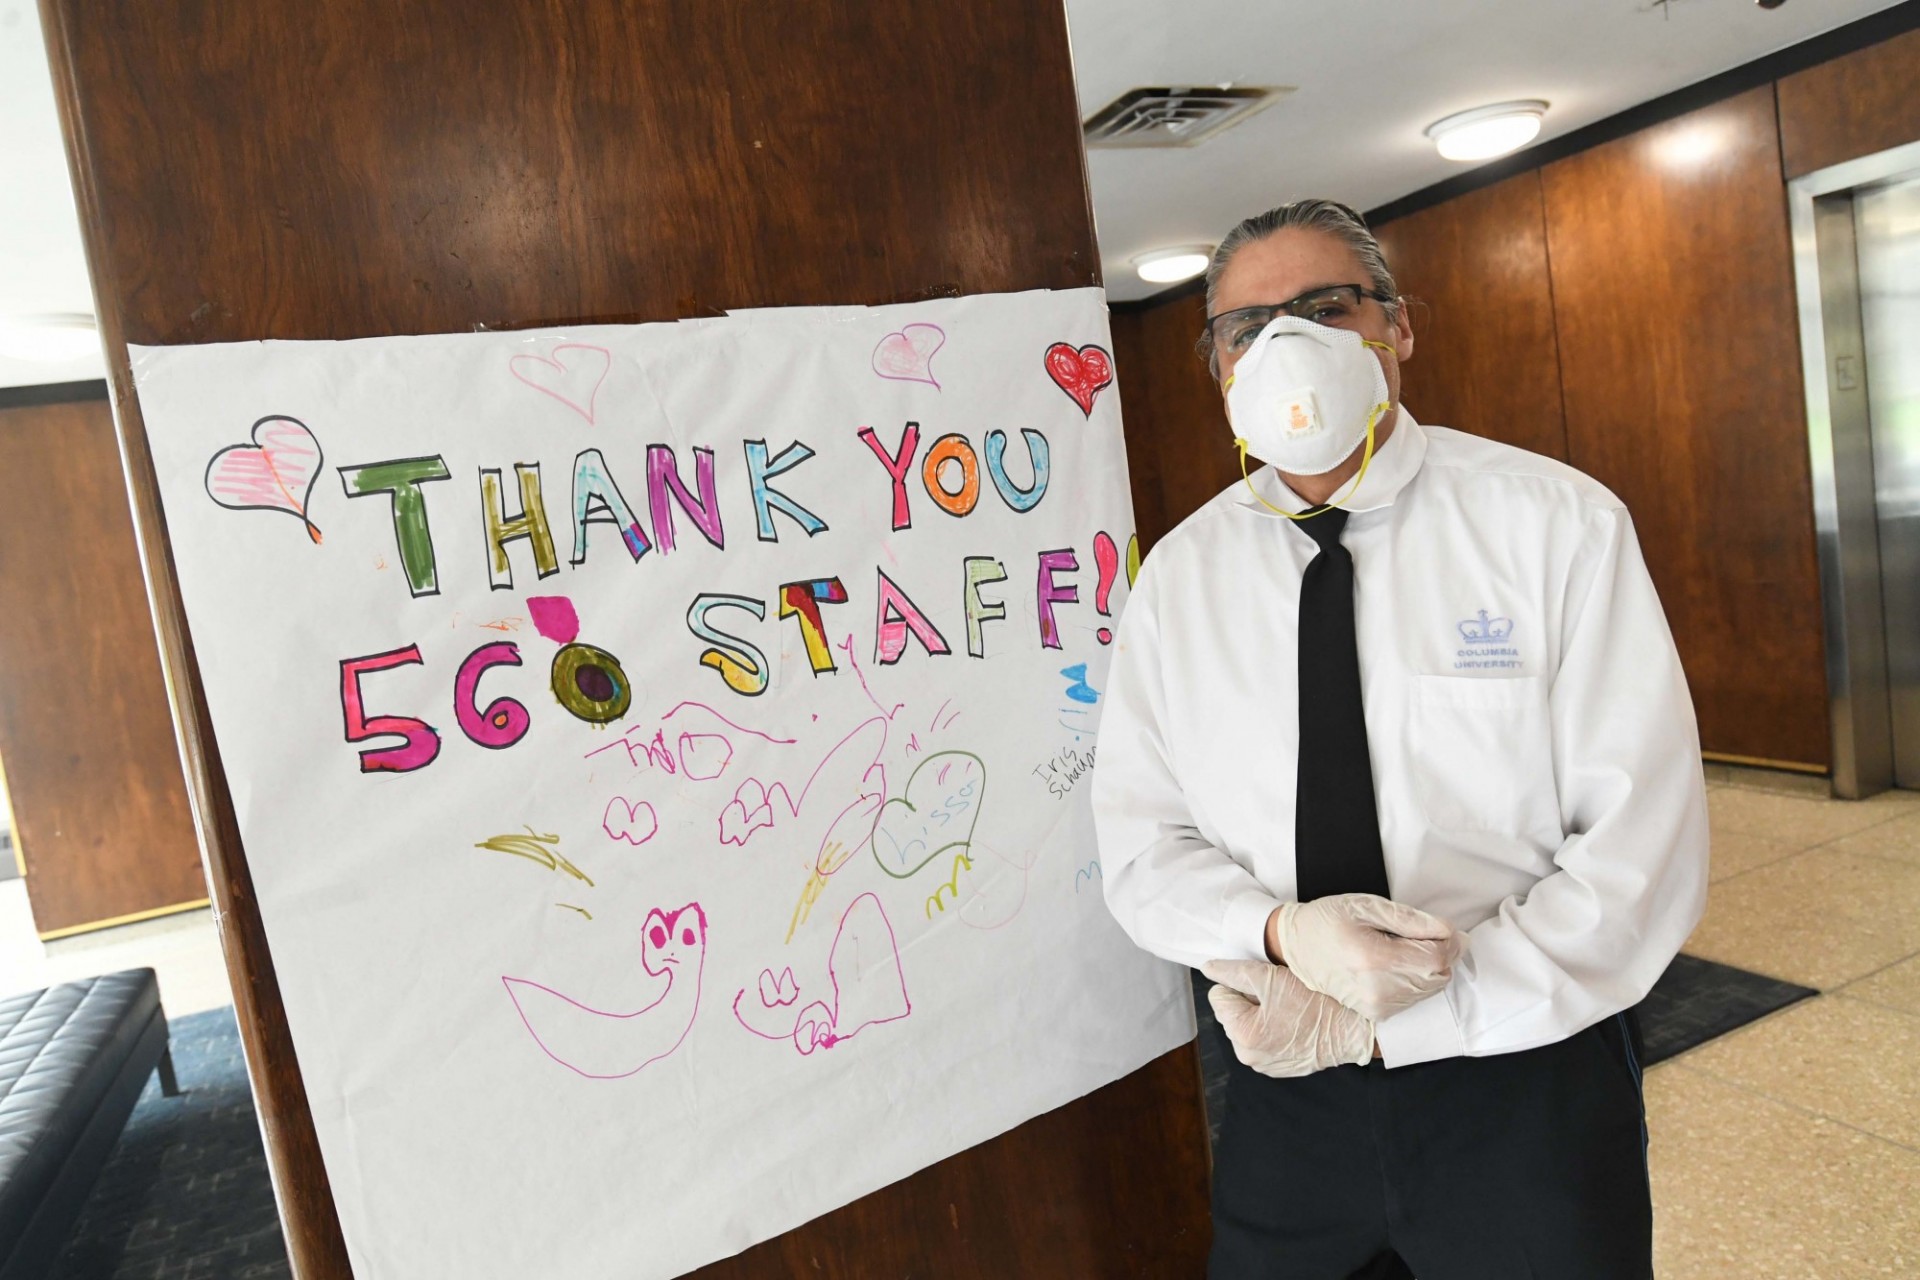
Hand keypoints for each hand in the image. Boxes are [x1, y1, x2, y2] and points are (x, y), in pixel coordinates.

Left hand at [1202, 959, 1373, 1077]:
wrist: (1352, 1030)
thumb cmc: (1316, 1003)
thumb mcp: (1271, 978)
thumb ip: (1233, 972)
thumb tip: (1209, 969)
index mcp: (1242, 1034)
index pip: (1218, 997)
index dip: (1239, 984)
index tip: (1265, 984)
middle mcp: (1248, 1056)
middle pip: (1231, 1013)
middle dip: (1249, 1001)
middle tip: (1280, 996)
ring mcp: (1264, 1065)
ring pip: (1247, 1027)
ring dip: (1261, 1015)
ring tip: (1289, 1009)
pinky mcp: (1278, 1069)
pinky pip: (1263, 1041)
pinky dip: (1273, 1030)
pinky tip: (1294, 1023)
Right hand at [1266, 893, 1462, 1021]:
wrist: (1296, 947)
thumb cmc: (1328, 920)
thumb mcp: (1366, 906)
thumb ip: (1410, 919)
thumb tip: (1448, 931)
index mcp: (1373, 959)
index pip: (1436, 958)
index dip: (1449, 941)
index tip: (1442, 928)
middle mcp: (1376, 990)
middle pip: (1438, 976)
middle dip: (1440, 953)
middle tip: (1421, 933)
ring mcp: (1376, 1006)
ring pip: (1430, 988)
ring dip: (1428, 966)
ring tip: (1402, 947)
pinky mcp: (1376, 1014)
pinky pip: (1416, 998)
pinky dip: (1416, 979)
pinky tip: (1396, 964)